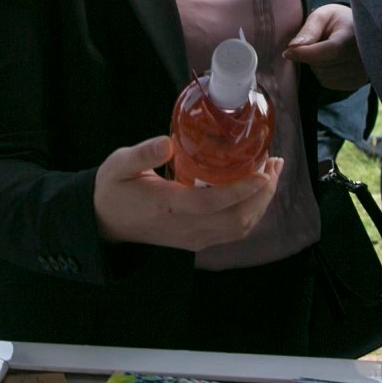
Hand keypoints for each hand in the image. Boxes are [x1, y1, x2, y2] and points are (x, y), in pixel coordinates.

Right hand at [92, 136, 284, 252]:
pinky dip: (252, 212)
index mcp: (167, 206)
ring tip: (273, 173)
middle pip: (235, 219)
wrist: (106, 222)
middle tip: (275, 164)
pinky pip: (233, 231)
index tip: (263, 171)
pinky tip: (257, 191)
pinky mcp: (197, 240)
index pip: (211, 203)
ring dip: (261, 203)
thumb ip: (142, 154)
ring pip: (239, 228)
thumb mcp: (119, 165)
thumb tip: (166, 142)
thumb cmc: (114, 188)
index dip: (241, 189)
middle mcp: (185, 227)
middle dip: (262, 193)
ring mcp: (193, 238)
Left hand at [286, 2, 365, 91]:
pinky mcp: (358, 82)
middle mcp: (362, 56)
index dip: (305, 53)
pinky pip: (329, 83)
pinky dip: (323, 74)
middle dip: (310, 57)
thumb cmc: (337, 20)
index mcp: (354, 35)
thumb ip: (309, 29)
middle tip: (316, 43)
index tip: (287, 52)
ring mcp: (362, 71)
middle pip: (323, 65)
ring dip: (316, 66)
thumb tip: (293, 46)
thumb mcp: (322, 15)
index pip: (328, 50)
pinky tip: (330, 62)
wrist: (360, 30)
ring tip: (324, 51)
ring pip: (324, 77)